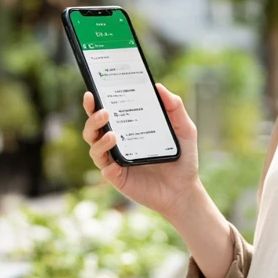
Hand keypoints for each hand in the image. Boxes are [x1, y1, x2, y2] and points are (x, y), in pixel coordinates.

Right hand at [81, 84, 200, 218]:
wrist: (185, 189)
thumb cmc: (183, 158)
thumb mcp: (184, 129)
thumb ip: (175, 107)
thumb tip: (158, 87)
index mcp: (128, 128)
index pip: (105, 112)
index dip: (94, 103)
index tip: (92, 92)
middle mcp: (117, 143)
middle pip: (93, 129)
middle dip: (92, 119)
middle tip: (104, 112)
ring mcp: (116, 161)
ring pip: (94, 148)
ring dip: (99, 140)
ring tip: (112, 135)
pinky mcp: (118, 178)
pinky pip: (106, 171)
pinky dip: (108, 166)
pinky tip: (115, 165)